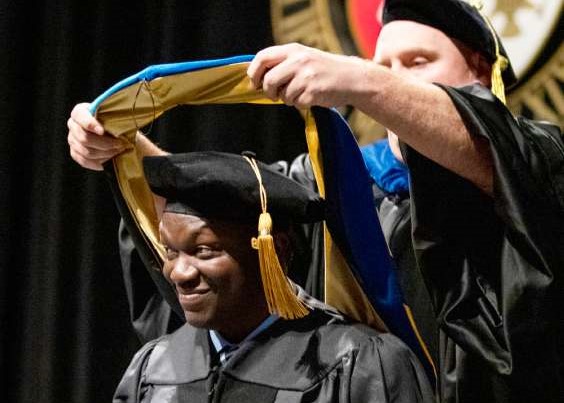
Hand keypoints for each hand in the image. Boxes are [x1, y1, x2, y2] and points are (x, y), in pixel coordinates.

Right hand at [67, 103, 128, 170]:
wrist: (122, 139)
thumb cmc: (120, 126)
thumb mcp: (120, 119)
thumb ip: (116, 118)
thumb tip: (121, 123)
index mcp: (81, 112)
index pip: (79, 115)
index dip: (90, 124)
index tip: (102, 131)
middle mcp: (73, 125)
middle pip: (84, 137)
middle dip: (105, 143)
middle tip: (120, 144)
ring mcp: (72, 140)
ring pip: (87, 151)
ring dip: (106, 153)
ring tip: (119, 151)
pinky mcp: (75, 153)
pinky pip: (85, 161)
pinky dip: (100, 161)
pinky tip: (111, 158)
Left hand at [247, 43, 368, 107]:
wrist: (352, 78)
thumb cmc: (325, 70)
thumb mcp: (303, 57)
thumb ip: (283, 63)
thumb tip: (258, 78)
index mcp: (293, 50)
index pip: (263, 58)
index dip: (254, 73)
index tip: (255, 83)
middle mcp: (299, 60)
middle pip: (269, 80)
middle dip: (269, 92)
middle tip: (275, 95)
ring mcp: (307, 76)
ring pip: (283, 95)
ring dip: (288, 99)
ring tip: (301, 93)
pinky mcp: (313, 92)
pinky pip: (296, 104)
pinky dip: (300, 104)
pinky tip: (311, 97)